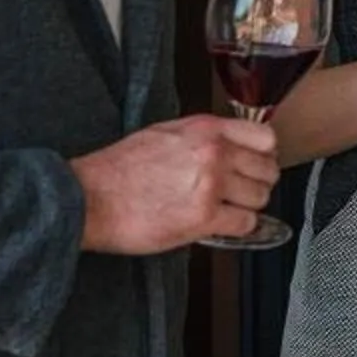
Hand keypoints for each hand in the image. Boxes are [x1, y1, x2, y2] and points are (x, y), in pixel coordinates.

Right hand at [74, 116, 280, 253]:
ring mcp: (211, 185)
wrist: (89, 197)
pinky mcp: (204, 218)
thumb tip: (228, 145)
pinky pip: (245, 224)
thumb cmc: (118, 169)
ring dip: (248, 207)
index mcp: (205, 129)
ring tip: (228, 210)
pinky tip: (222, 225)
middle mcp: (213, 153)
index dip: (263, 155)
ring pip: (260, 198)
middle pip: (267, 170)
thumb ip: (201, 136)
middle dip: (257, 183)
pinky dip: (238, 227)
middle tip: (241, 192)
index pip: (265, 137)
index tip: (255, 165)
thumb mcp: (163, 133)